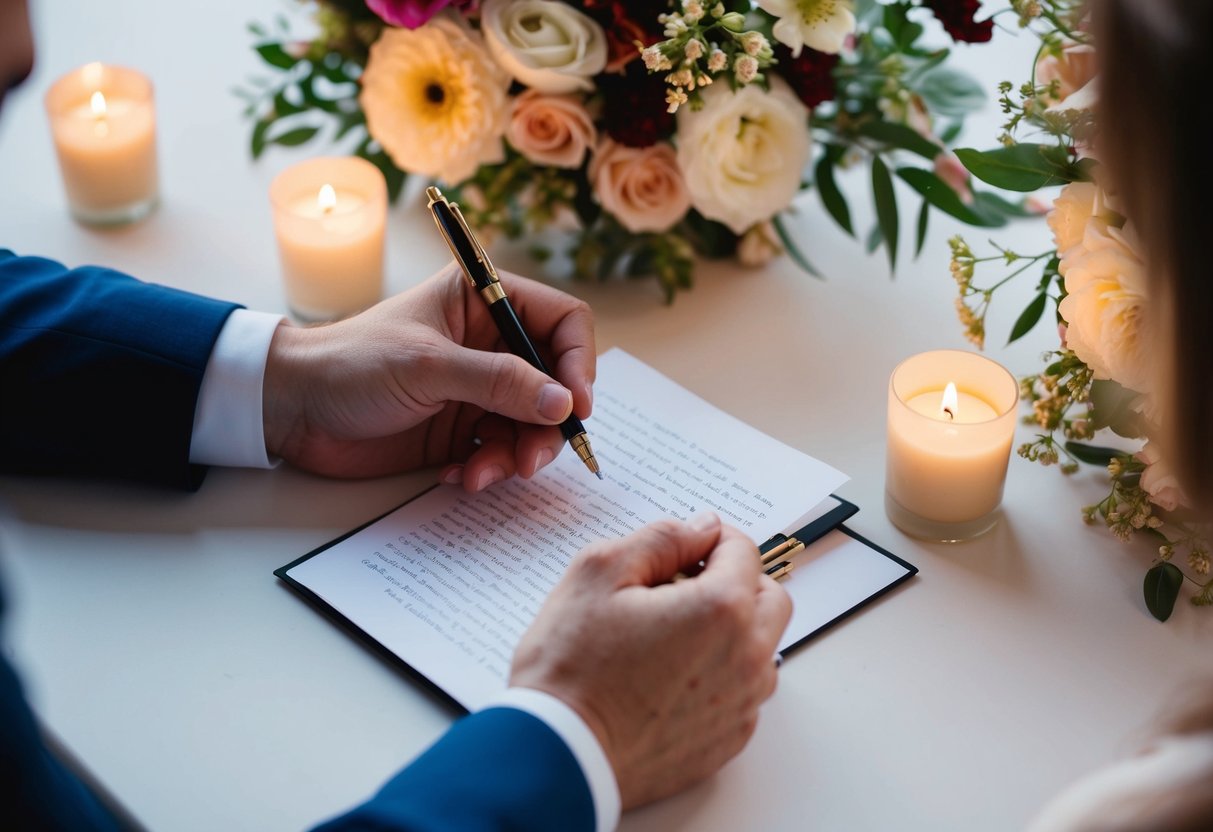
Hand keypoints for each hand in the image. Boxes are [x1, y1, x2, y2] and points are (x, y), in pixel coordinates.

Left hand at [262, 264, 594, 487]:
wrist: (293, 409)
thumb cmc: (351, 364)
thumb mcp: (428, 367)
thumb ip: (498, 382)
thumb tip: (562, 403)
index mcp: (484, 302)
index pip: (562, 322)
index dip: (579, 362)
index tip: (576, 406)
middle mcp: (490, 343)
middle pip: (556, 381)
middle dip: (548, 424)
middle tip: (530, 460)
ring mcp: (479, 389)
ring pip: (533, 424)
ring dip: (517, 455)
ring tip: (484, 474)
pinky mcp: (463, 429)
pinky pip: (502, 451)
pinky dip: (489, 469)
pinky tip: (459, 477)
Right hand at [509, 513, 791, 808]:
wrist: (556, 754)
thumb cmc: (571, 666)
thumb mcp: (599, 572)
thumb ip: (661, 539)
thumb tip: (702, 528)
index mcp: (721, 610)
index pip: (744, 551)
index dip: (712, 540)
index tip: (685, 548)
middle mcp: (746, 658)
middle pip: (769, 599)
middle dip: (736, 582)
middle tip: (683, 587)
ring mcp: (741, 705)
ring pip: (762, 648)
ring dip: (732, 630)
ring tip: (673, 635)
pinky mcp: (728, 741)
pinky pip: (742, 693)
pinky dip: (720, 675)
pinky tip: (671, 677)